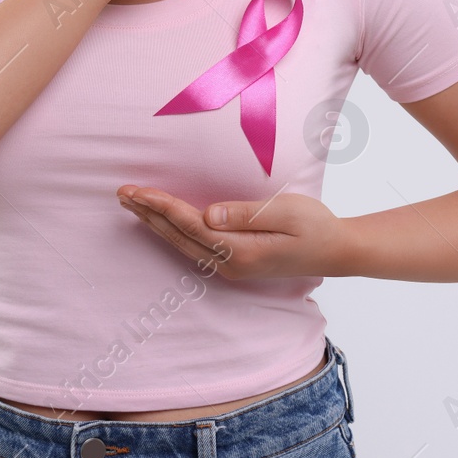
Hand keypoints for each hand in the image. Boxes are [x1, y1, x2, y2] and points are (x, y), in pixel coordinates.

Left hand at [115, 185, 346, 279]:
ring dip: (155, 222)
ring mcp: (230, 267)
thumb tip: (208, 214)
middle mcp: (230, 264)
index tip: (136, 190)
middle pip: (178, 235)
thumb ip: (246, 213)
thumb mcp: (287, 212)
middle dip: (147, 213)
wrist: (337, 251)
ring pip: (182, 243)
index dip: (161, 206)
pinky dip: (171, 230)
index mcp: (241, 251)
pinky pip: (193, 246)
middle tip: (120, 192)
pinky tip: (159, 221)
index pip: (190, 224)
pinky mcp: (234, 263)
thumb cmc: (315, 226)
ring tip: (131, 203)